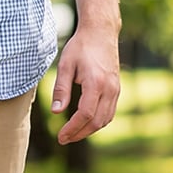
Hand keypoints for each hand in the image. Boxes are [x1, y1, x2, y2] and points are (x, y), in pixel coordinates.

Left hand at [51, 21, 120, 144]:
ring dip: (89, 130)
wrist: (101, 32)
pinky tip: (85, 124)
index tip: (60, 137)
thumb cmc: (81, 47)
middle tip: (63, 139)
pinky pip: (109, 112)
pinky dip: (98, 122)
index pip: (85, 114)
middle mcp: (109, 88)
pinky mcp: (116, 89)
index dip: (73, 128)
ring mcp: (116, 89)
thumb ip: (61, 89)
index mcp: (96, 83)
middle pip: (97, 121)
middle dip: (80, 134)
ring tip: (72, 134)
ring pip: (105, 119)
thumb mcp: (66, 65)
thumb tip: (56, 111)